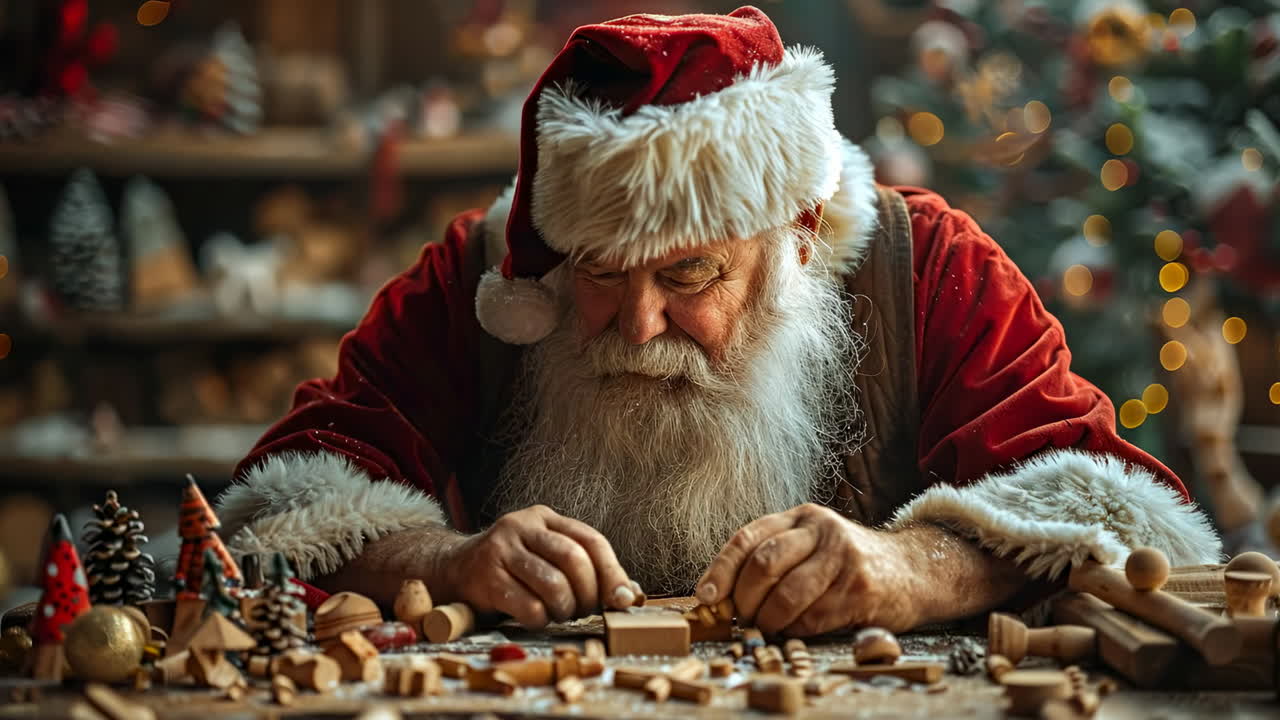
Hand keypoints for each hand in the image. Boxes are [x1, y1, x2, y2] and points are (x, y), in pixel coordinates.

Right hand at [439, 505, 639, 627]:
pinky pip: (528, 605)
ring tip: (560, 614)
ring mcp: (501, 549)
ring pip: (552, 583)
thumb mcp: (546, 557)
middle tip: (583, 610)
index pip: (591, 540)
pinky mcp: (485, 577)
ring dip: (564, 608)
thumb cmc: (512, 569)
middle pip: (574, 558)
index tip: (622, 599)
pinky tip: (536, 618)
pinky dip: (540, 619)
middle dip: (587, 593)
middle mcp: (522, 526)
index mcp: (545, 518)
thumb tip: (629, 595)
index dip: (612, 572)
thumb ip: (585, 570)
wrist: (452, 570)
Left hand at [694, 504, 918, 635]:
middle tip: (742, 618)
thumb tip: (719, 595)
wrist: (913, 571)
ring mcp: (843, 558)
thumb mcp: (811, 545)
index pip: (747, 538)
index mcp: (801, 517)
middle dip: (744, 599)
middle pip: (763, 564)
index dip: (720, 570)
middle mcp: (822, 530)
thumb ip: (772, 558)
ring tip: (767, 627)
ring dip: (768, 620)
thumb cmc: (848, 563)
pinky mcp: (860, 589)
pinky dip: (795, 630)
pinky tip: (795, 629)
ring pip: (786, 595)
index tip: (705, 597)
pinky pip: (812, 617)